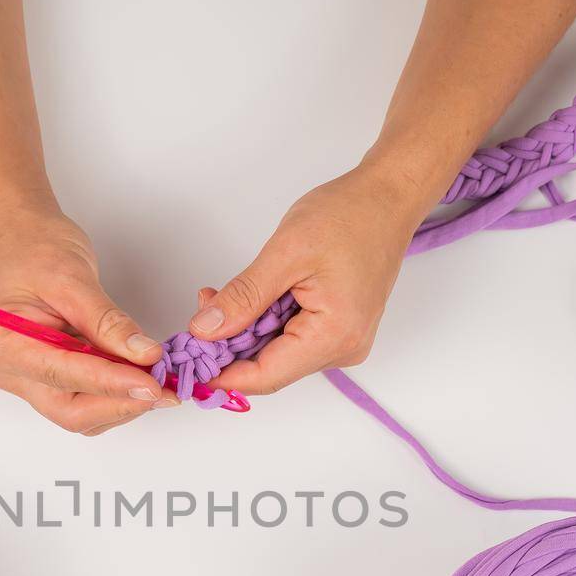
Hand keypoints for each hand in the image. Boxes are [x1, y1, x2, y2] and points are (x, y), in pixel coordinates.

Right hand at [0, 210, 177, 433]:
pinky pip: (82, 400)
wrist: (19, 235)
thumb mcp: (73, 277)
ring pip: (79, 413)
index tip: (151, 383)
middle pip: (68, 411)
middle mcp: (9, 370)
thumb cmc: (34, 246)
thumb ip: (108, 321)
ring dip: (121, 402)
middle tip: (163, 390)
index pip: (62, 375)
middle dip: (119, 404)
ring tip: (157, 379)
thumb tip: (144, 355)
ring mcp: (26, 378)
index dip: (111, 384)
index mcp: (3, 342)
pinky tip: (138, 376)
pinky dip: (114, 394)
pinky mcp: (47, 378)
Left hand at [187, 165, 426, 395]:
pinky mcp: (339, 330)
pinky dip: (264, 324)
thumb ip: (243, 297)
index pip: (265, 377)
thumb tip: (205, 331)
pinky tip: (251, 300)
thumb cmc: (349, 216)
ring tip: (222, 297)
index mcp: (335, 336)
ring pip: (278, 355)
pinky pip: (292, 340)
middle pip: (270, 368)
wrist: (387, 198)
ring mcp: (344, 342)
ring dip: (245, 332)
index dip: (221, 373)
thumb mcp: (285, 254)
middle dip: (229, 346)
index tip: (187, 358)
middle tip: (202, 308)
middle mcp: (344, 349)